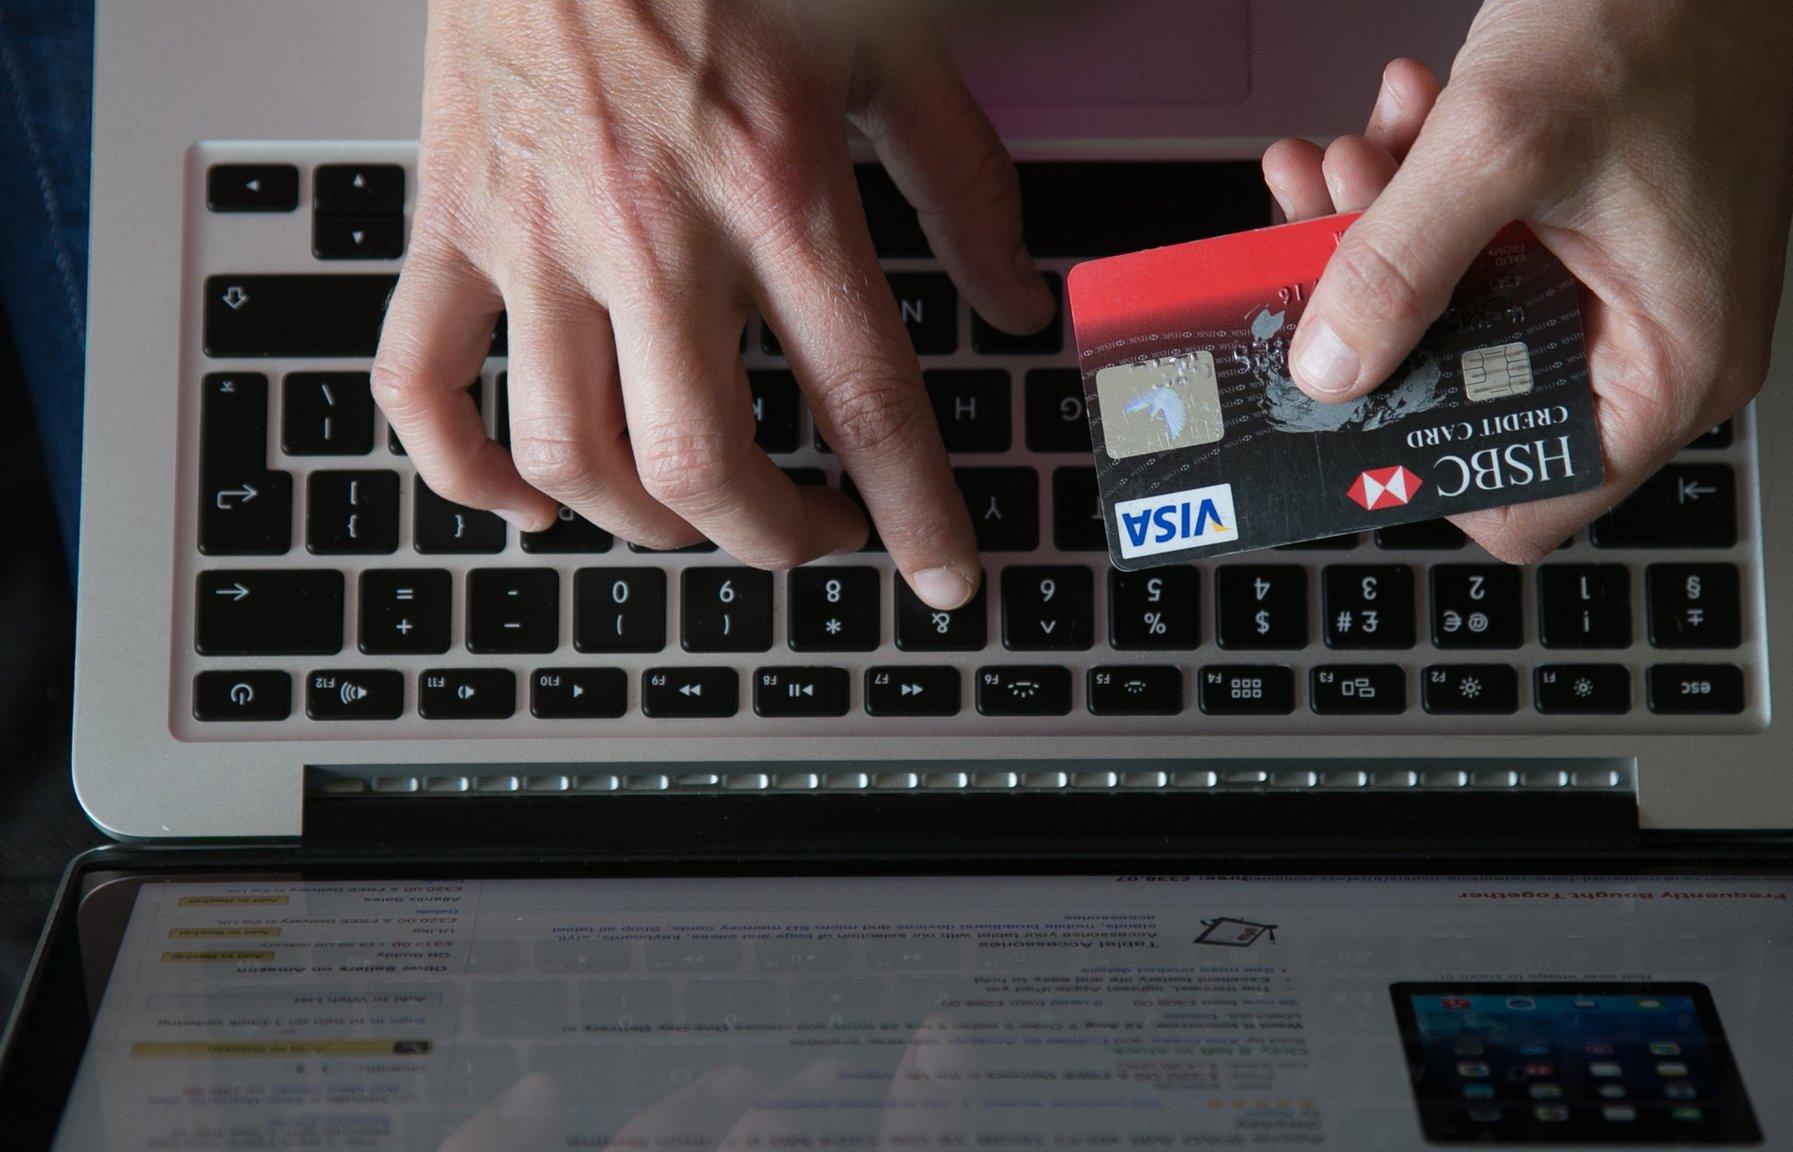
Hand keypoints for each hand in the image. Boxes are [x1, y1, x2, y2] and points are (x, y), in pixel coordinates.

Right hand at [372, 0, 1053, 607]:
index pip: (864, 397)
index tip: (945, 579)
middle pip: (703, 464)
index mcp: (777, 188)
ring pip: (570, 453)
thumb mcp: (886, 48)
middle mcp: (652, 231)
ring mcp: (536, 236)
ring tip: (701, 515)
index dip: (916, 513)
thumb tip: (1019, 299)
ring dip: (647, 523)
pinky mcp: (449, 223)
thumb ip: (962, 186)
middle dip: (775, 536)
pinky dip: (463, 473)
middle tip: (819, 532)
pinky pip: (417, 385)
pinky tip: (528, 499)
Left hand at [1265, 0, 1792, 560]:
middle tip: (1324, 237)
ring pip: (1457, 311)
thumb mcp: (1501, 143)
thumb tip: (1331, 370)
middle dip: (1379, 317)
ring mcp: (1616, 280)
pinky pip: (1476, 244)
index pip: (1528, 496)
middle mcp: (1649, 340)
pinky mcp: (1584, 224)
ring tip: (1356, 154)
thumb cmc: (1667, 9)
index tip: (1337, 401)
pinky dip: (1420, 192)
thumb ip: (1401, 267)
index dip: (1418, 462)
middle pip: (1469, 393)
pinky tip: (1397, 120)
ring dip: (1384, 237)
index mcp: (1669, 365)